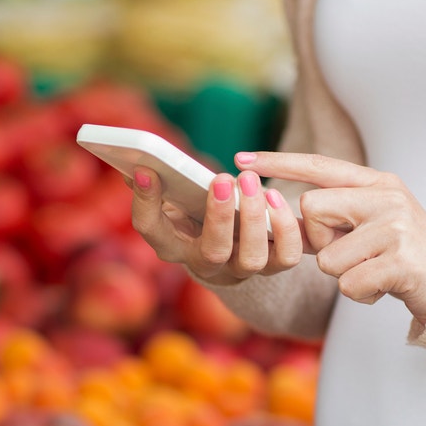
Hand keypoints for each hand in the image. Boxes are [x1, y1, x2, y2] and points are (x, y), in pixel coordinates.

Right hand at [127, 166, 306, 284]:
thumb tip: (139, 157)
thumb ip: (161, 179)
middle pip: (211, 253)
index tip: (147, 169)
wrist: (231, 238)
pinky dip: (285, 229)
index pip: (151, 229)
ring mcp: (240, 268)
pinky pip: (285, 256)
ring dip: (254, 219)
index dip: (145, 202)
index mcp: (172, 244)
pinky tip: (276, 196)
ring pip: (251, 258)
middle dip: (218, 216)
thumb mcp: (174, 194)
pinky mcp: (271, 265)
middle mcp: (206, 264)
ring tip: (252, 183)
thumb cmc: (196, 206)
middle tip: (221, 178)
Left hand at [235, 151, 425, 323]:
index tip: (241, 158)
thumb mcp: (372, 222)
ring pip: (327, 257)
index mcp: (376, 182)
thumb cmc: (403, 254)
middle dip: (319, 241)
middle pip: (311, 209)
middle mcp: (386, 197)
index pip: (319, 165)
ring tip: (373, 271)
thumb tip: (281, 217)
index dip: (279, 162)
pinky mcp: (400, 261)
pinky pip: (348, 284)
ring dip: (343, 275)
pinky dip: (360, 294)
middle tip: (352, 252)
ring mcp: (394, 228)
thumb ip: (334, 216)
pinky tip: (383, 287)